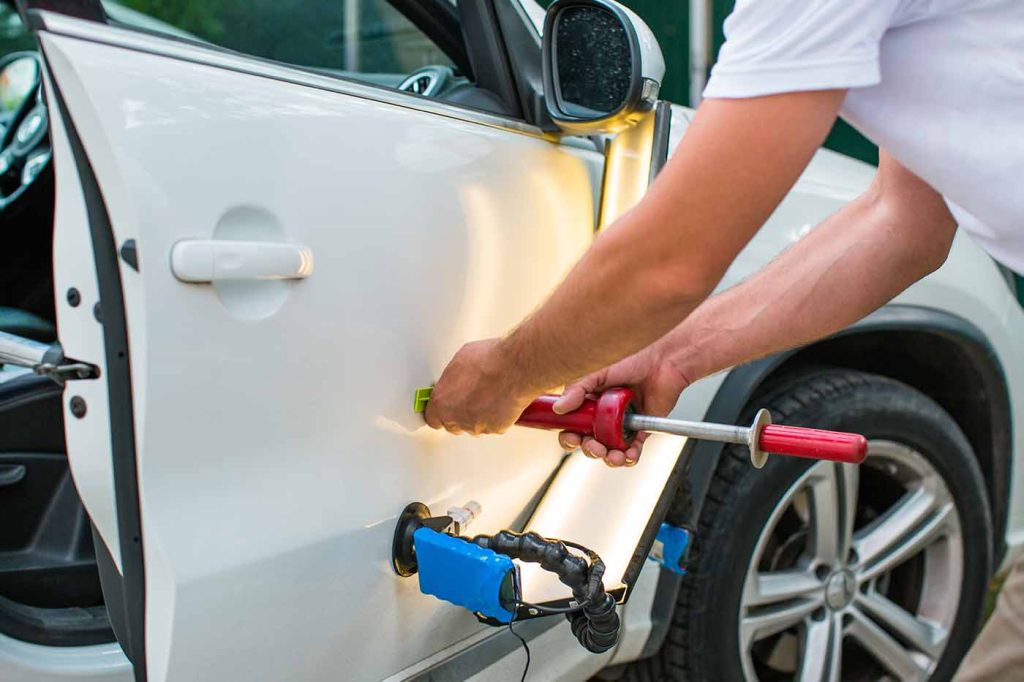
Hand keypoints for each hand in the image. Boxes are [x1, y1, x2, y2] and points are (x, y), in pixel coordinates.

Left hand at [424, 338, 534, 435]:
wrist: (513, 368)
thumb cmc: (488, 361)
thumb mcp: (460, 361)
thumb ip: (453, 378)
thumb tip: (458, 378)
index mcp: (441, 401)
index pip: (432, 418)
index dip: (440, 412)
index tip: (445, 409)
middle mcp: (456, 417)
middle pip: (453, 424)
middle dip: (460, 414)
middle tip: (471, 399)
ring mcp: (476, 425)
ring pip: (474, 425)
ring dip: (479, 415)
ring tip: (490, 396)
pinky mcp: (495, 428)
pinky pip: (494, 425)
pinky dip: (497, 417)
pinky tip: (501, 401)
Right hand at [554, 345, 689, 467]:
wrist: (662, 362)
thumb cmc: (632, 360)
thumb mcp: (597, 372)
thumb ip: (577, 390)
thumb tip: (559, 408)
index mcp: (589, 403)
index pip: (573, 425)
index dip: (569, 435)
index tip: (572, 437)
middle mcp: (603, 416)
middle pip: (589, 442)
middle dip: (589, 449)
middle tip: (594, 446)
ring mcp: (621, 424)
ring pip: (609, 450)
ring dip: (608, 458)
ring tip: (612, 455)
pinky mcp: (640, 430)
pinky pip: (632, 450)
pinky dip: (629, 457)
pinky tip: (627, 455)